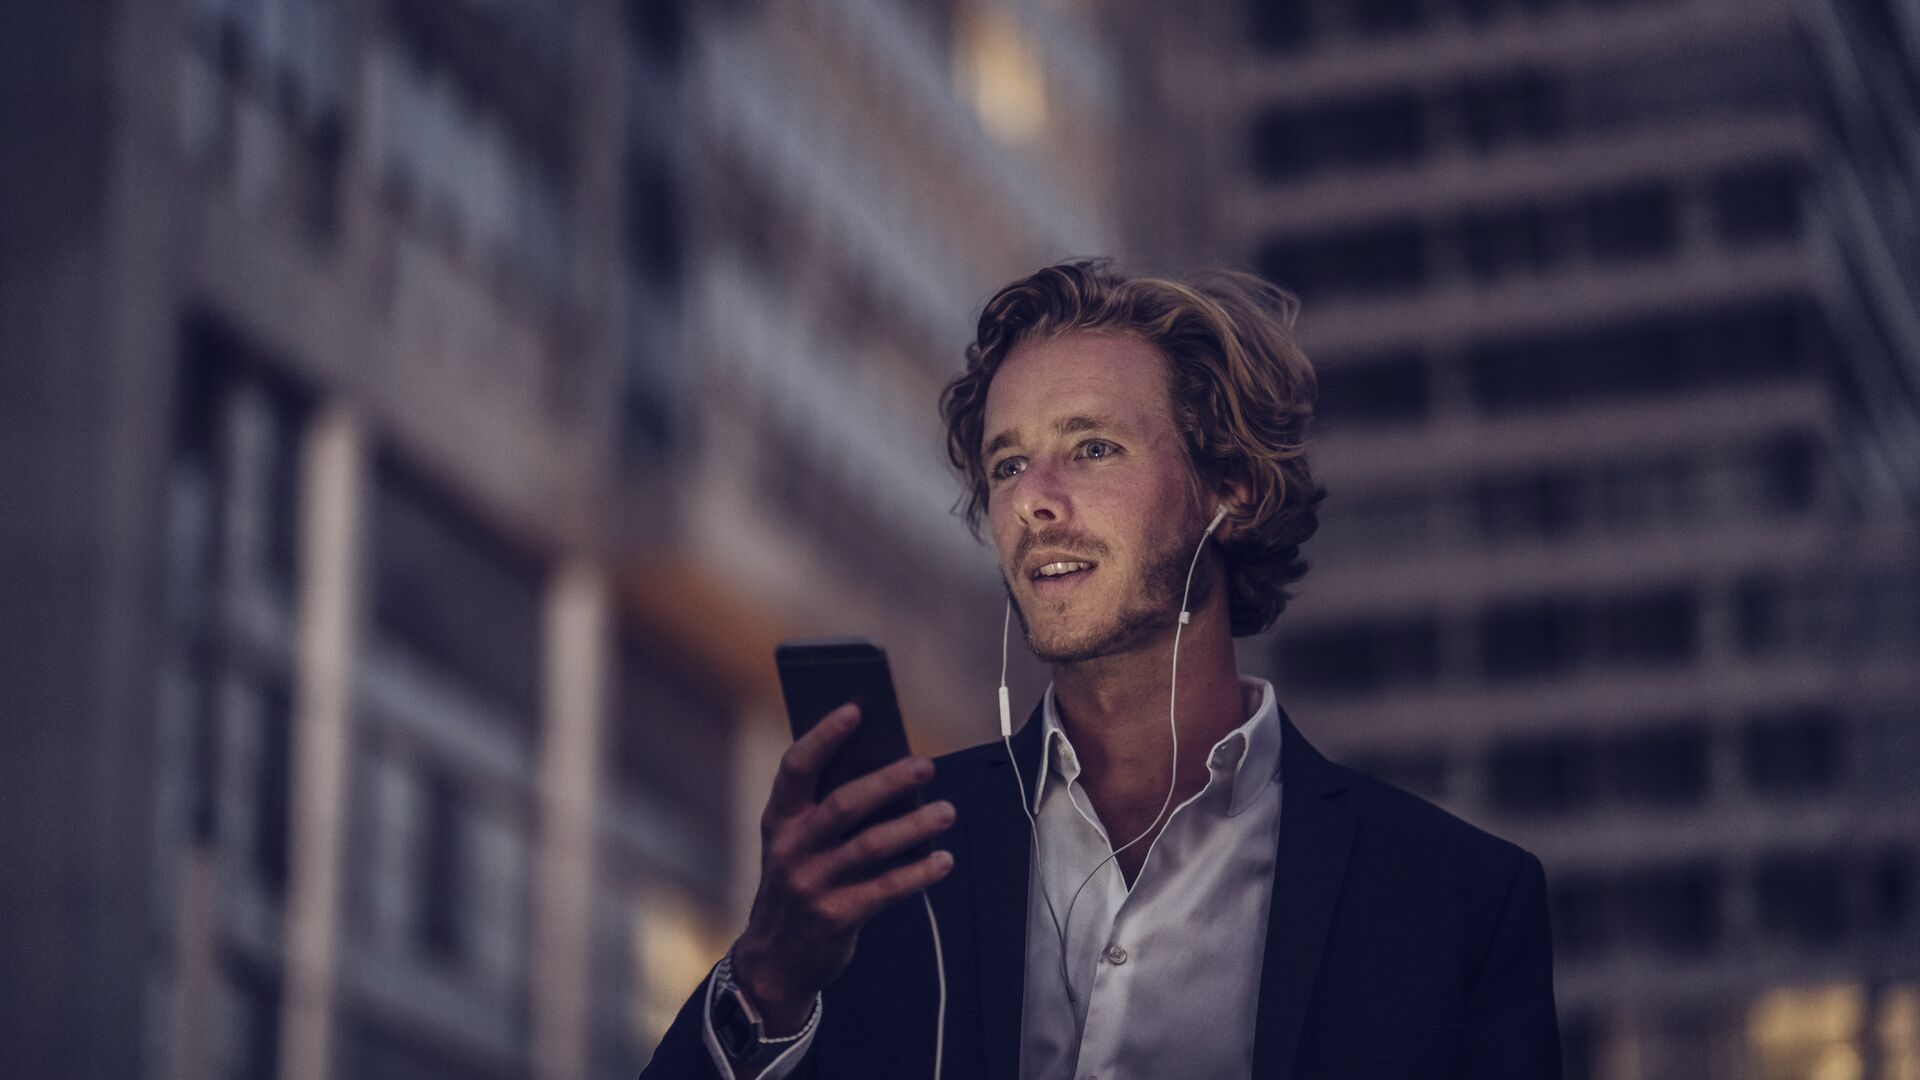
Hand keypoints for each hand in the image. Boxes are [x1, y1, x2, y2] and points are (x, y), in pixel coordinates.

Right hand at [730, 703, 956, 1034]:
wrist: (776, 959)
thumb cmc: (799, 881)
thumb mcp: (797, 842)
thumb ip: (829, 808)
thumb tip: (891, 771)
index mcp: (778, 819)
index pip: (796, 767)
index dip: (823, 736)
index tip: (855, 710)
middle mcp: (790, 848)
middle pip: (843, 805)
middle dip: (887, 781)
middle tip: (925, 764)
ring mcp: (811, 884)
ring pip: (870, 846)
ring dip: (914, 825)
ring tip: (947, 811)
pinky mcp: (835, 916)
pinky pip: (885, 889)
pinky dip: (919, 872)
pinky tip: (943, 859)